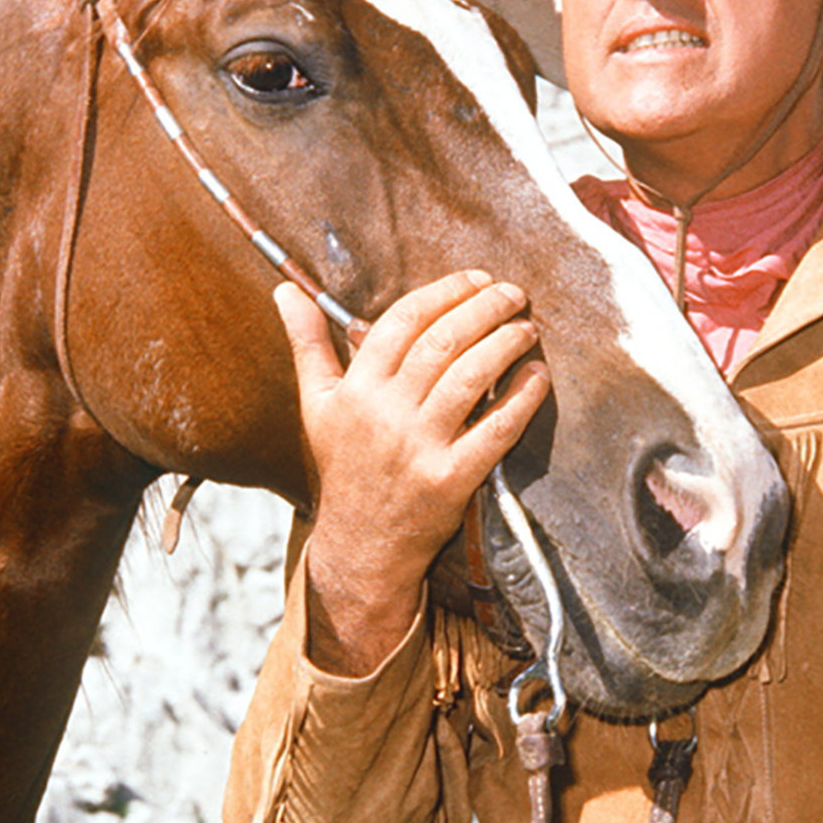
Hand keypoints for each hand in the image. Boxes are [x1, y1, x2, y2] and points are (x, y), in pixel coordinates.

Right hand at [276, 271, 550, 676]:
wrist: (361, 544)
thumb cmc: (344, 464)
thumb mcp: (317, 403)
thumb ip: (307, 343)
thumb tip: (284, 291)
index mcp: (356, 389)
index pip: (401, 321)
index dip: (443, 291)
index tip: (475, 278)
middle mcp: (385, 413)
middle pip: (442, 342)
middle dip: (484, 308)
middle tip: (512, 293)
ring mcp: (419, 447)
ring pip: (470, 378)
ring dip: (506, 344)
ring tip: (527, 327)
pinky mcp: (450, 480)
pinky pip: (494, 431)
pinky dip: (521, 399)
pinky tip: (538, 376)